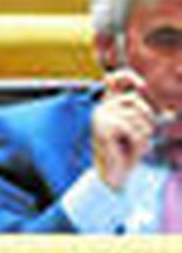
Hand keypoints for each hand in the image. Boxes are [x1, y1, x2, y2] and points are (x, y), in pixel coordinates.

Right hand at [90, 69, 161, 189]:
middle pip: (136, 101)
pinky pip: (134, 130)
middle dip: (146, 120)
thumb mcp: (138, 126)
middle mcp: (101, 108)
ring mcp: (100, 118)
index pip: (118, 78)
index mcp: (109, 104)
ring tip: (134, 146)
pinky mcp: (104, 130)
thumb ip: (141, 109)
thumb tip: (152, 98)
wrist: (115, 176)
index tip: (141, 84)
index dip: (129, 76)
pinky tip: (129, 150)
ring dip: (143, 135)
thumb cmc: (128, 150)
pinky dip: (138, 143)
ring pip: (138, 117)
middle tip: (140, 136)